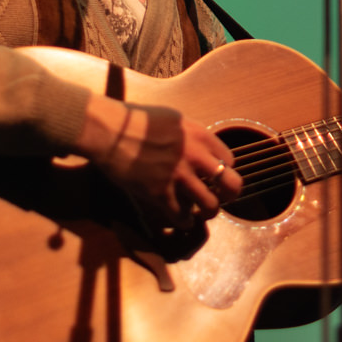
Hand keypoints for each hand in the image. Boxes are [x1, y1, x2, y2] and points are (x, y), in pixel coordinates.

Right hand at [79, 94, 242, 227]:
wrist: (109, 131)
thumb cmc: (136, 120)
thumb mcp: (174, 119)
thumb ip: (191, 135)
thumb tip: (200, 148)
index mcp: (200, 135)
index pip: (229, 160)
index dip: (224, 169)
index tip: (215, 175)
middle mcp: (195, 156)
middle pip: (231, 184)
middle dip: (229, 194)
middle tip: (220, 197)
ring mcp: (179, 176)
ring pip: (210, 205)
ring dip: (208, 212)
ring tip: (202, 213)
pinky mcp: (160, 193)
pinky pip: (181, 216)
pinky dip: (184, 221)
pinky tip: (181, 220)